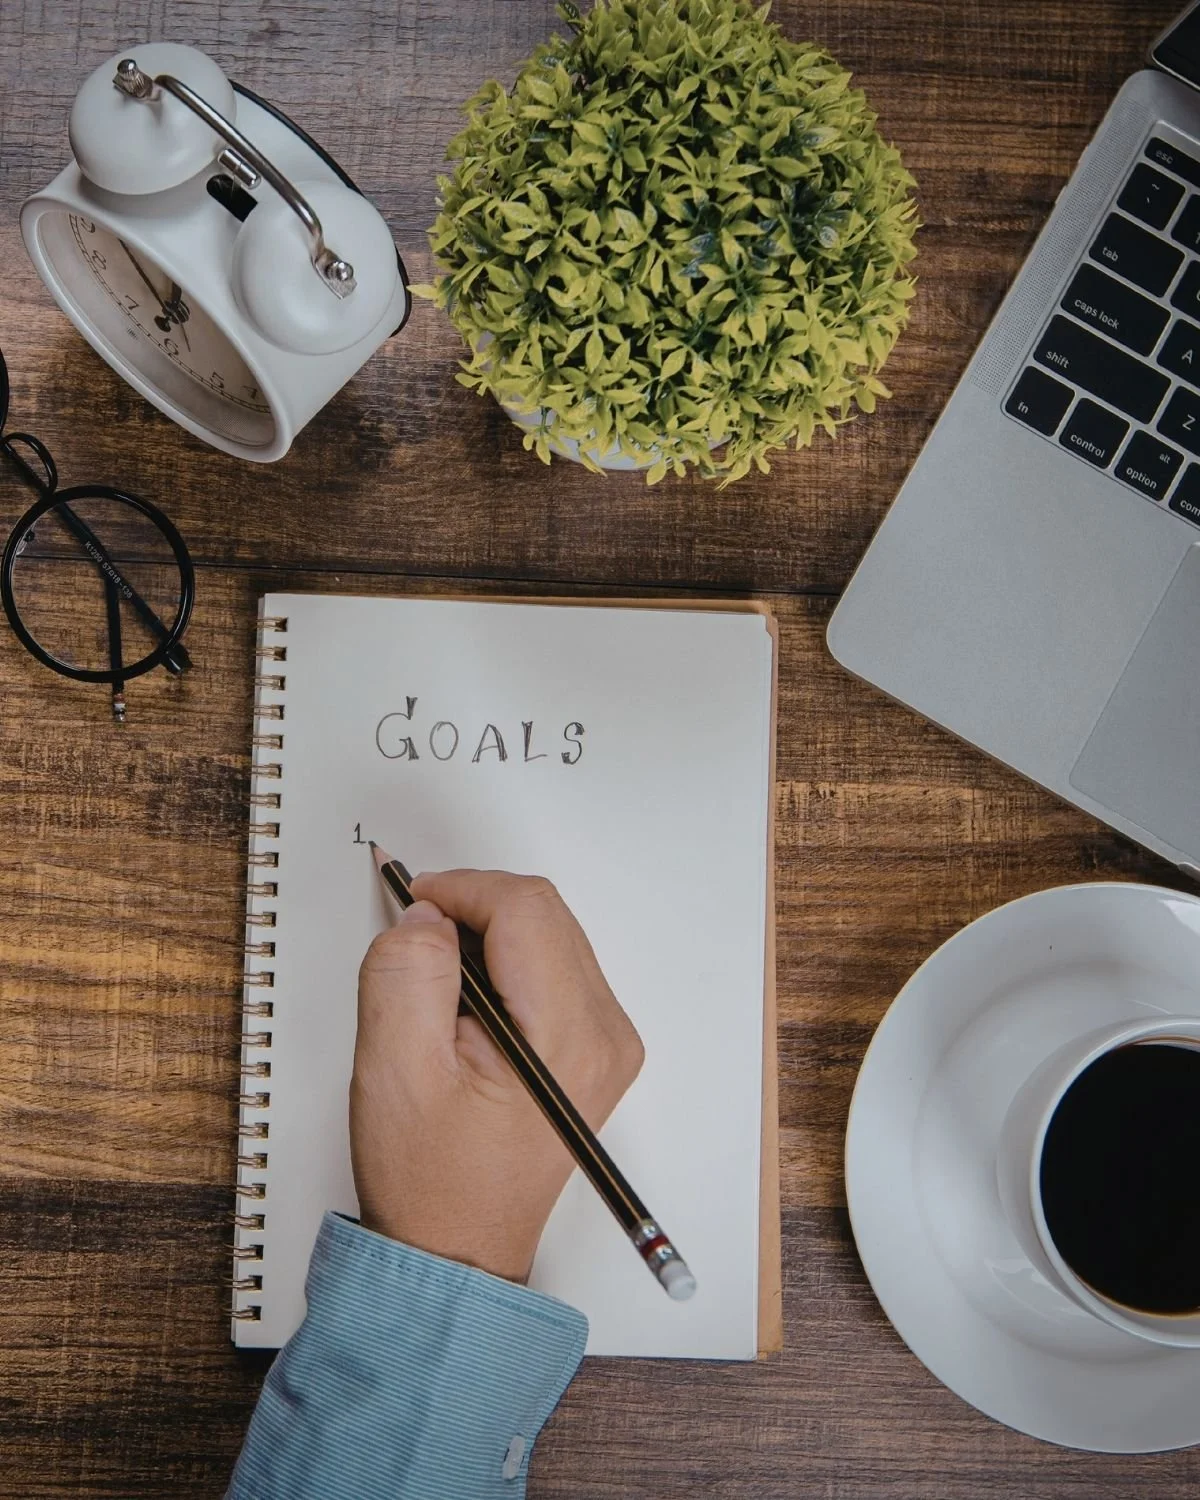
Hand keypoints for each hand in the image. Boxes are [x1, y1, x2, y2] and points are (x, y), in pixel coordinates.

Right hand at [351, 870, 644, 1281]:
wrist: (457, 1248)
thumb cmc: (432, 1181)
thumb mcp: (395, 1068)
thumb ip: (407, 973)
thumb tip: (427, 914)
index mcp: (568, 1038)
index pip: (526, 909)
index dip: (461, 889)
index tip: (412, 902)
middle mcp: (605, 1035)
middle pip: (544, 914)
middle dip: (473, 910)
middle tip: (415, 941)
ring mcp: (606, 1042)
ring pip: (548, 934)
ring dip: (488, 937)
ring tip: (436, 987)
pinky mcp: (592, 1048)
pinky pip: (551, 968)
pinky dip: (504, 963)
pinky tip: (465, 1005)